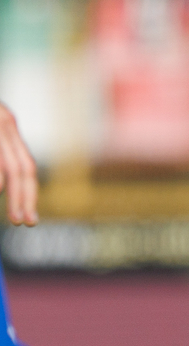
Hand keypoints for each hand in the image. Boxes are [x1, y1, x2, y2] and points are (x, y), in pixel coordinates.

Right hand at [0, 101, 37, 225]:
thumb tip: (2, 185)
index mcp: (6, 127)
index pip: (25, 165)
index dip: (29, 193)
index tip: (28, 219)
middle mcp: (4, 123)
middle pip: (23, 168)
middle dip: (26, 199)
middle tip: (26, 223)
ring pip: (10, 165)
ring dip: (13, 194)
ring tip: (15, 217)